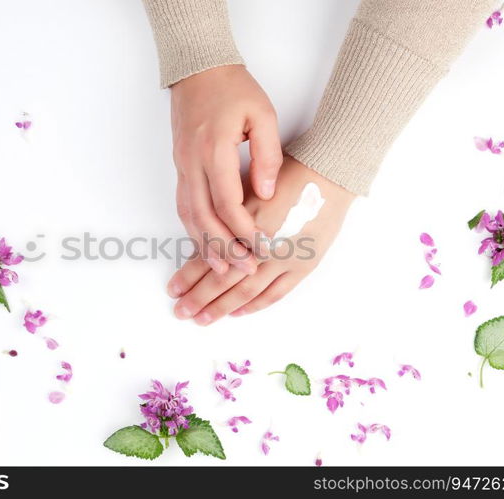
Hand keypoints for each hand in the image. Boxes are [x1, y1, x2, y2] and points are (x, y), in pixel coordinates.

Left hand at [167, 156, 355, 324]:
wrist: (330, 174)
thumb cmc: (287, 175)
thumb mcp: (249, 192)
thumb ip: (227, 220)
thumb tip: (202, 248)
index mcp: (245, 224)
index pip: (211, 258)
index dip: (189, 275)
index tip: (173, 289)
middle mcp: (262, 245)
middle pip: (224, 280)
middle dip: (199, 298)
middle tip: (181, 312)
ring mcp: (285, 259)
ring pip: (247, 291)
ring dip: (222, 307)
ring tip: (203, 319)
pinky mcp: (305, 265)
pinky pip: (276, 292)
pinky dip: (255, 305)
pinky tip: (238, 312)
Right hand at [169, 65, 282, 279]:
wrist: (198, 69)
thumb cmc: (233, 89)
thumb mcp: (262, 115)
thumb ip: (267, 156)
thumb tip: (267, 194)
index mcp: (214, 150)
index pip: (227, 202)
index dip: (244, 230)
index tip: (261, 247)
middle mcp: (193, 162)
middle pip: (204, 217)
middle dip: (224, 248)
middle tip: (243, 269)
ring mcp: (182, 166)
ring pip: (188, 215)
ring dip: (205, 244)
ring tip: (222, 268)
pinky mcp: (180, 166)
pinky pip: (184, 205)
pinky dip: (194, 229)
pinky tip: (206, 242)